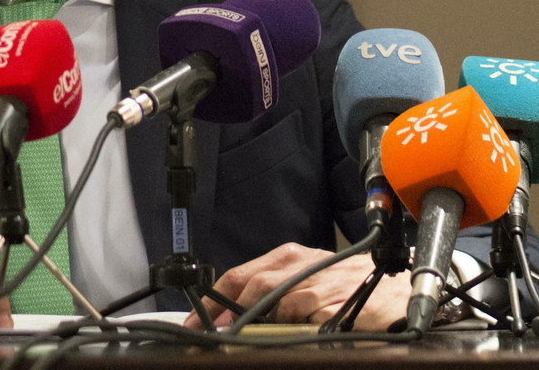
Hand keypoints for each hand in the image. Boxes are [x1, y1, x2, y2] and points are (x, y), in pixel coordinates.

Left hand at [182, 243, 409, 330]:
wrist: (398, 289)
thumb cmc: (348, 284)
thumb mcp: (307, 279)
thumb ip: (273, 292)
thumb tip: (230, 316)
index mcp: (288, 257)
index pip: (239, 275)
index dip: (215, 300)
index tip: (196, 322)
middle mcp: (302, 265)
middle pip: (254, 284)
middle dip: (229, 312)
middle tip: (215, 334)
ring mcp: (322, 283)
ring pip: (279, 301)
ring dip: (258, 322)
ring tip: (245, 338)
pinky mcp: (343, 302)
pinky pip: (310, 317)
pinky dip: (295, 328)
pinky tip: (291, 335)